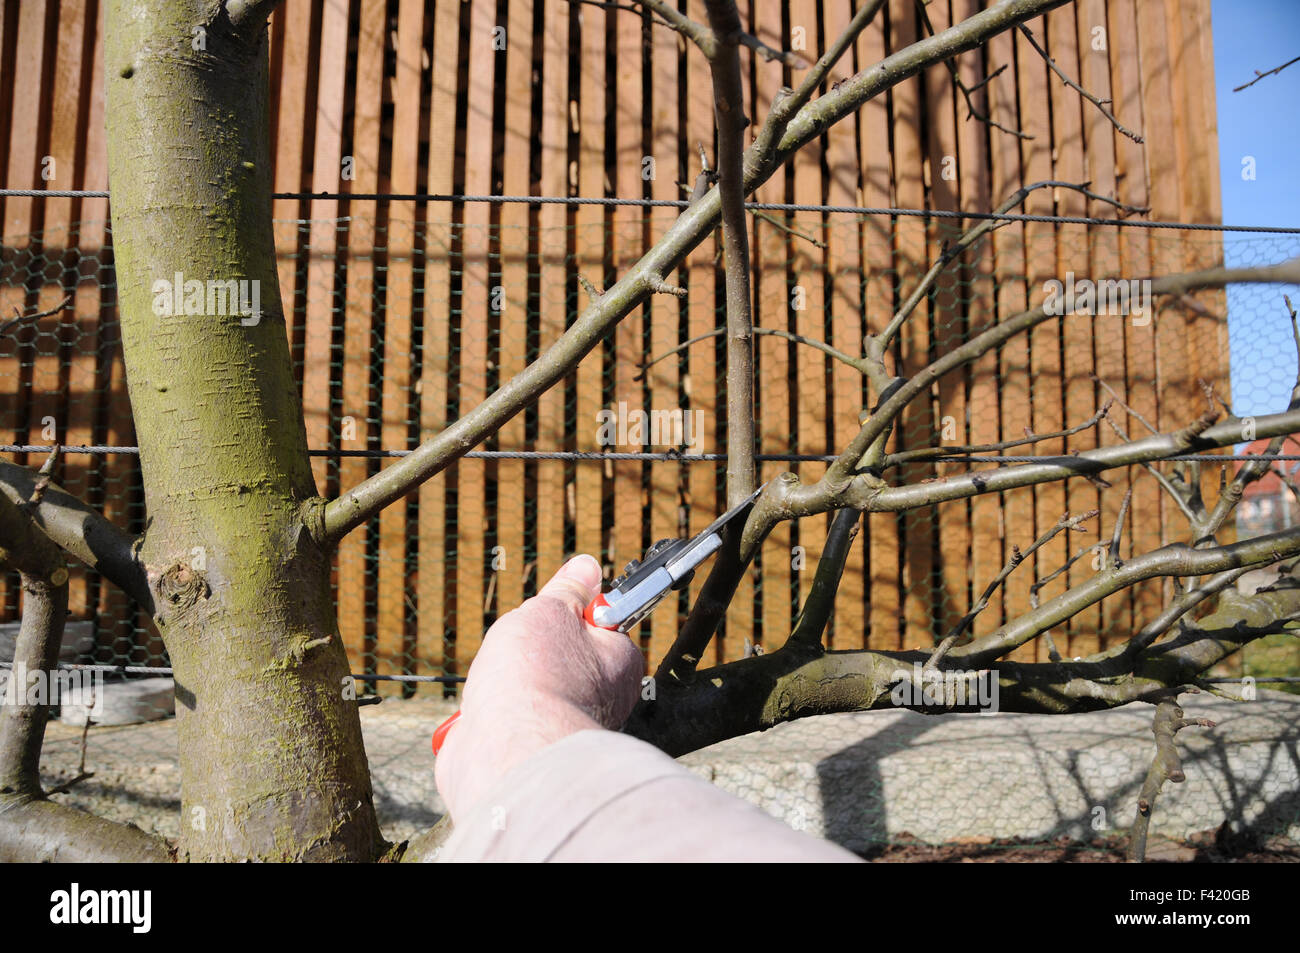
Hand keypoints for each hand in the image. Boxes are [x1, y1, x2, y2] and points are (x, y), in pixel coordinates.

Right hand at [433, 554, 644, 819]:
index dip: (567, 613)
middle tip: (518, 650)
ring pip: (528, 689)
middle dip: (528, 650)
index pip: (598, 625)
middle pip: (559, 656)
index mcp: (618, 661)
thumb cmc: (536, 676)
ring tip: (500, 683)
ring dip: (504, 683)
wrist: (506, 750)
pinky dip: (489, 717)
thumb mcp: (552, 611)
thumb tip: (588, 567)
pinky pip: (506, 722)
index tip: (550, 613)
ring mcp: (563, 726)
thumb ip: (567, 590)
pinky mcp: (529, 751)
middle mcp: (601, 698)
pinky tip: (484, 715)